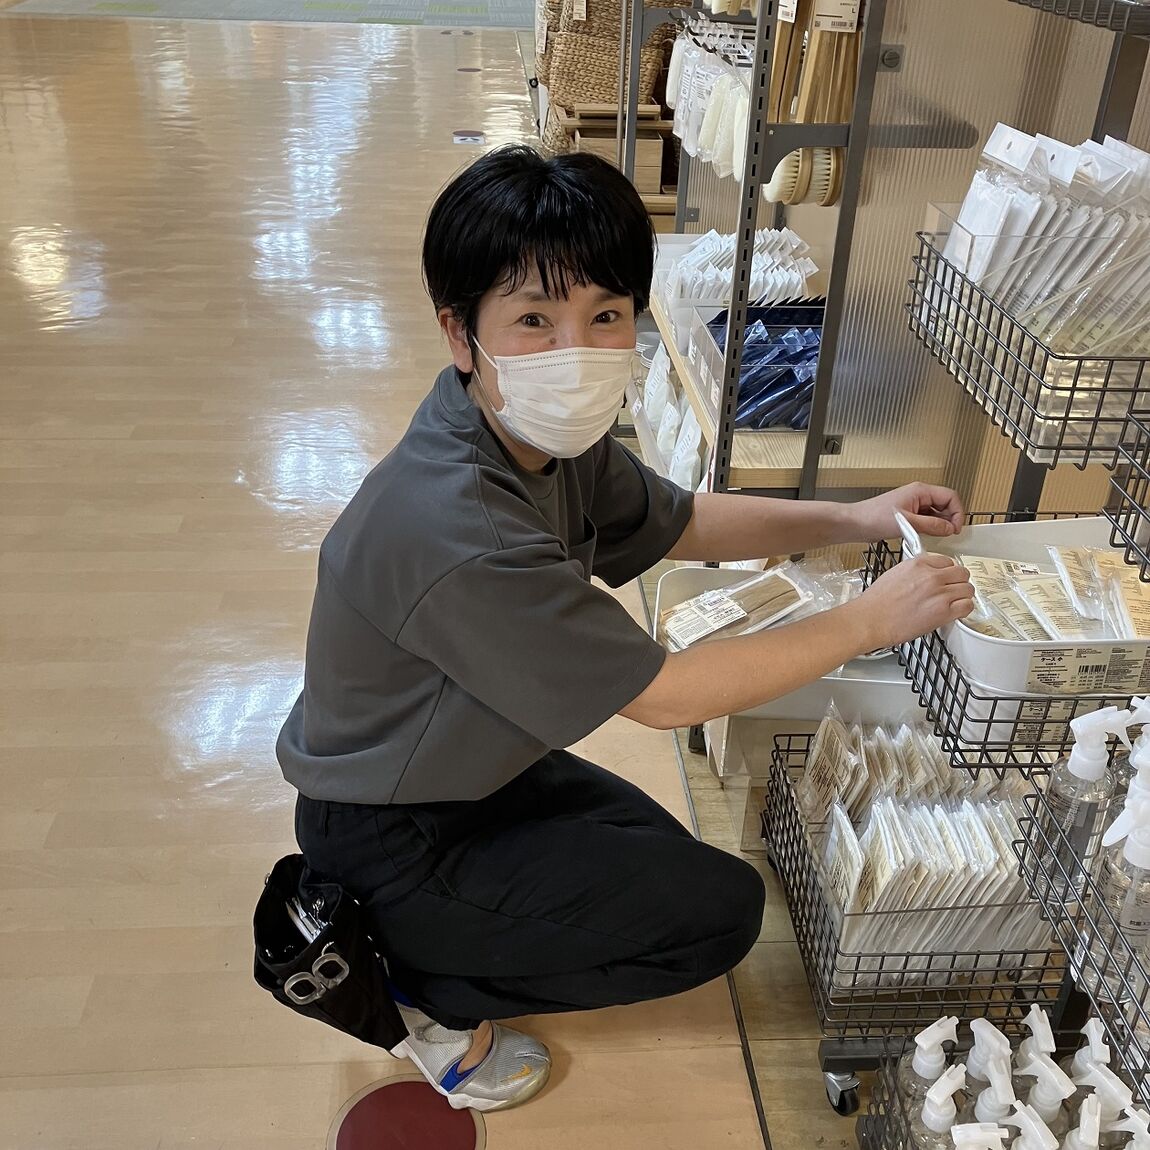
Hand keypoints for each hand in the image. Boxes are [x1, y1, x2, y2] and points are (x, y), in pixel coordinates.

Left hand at [854, 483, 964, 543]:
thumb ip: (931, 525)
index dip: (957, 512)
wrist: (855, 523)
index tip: (956, 528)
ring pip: (936, 513)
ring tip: (938, 537)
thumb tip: (949, 528)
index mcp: (920, 491)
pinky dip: (930, 528)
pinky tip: (927, 537)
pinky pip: (926, 519)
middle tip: (949, 535)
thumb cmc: (874, 518)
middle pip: (945, 504)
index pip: (950, 496)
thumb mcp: (907, 523)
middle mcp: (918, 495)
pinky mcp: (908, 514)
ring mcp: (913, 504)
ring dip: (940, 524)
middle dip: (950, 519)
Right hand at [855, 554, 973, 649]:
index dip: (947, 571)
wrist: (871, 620)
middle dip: (958, 582)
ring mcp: (939, 593)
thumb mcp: (895, 573)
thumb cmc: (877, 602)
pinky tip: (954, 612)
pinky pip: (967, 605)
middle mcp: (932, 576)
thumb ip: (916, 571)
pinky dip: (964, 609)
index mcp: (919, 563)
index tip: (945, 578)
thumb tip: (928, 574)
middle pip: (962, 573)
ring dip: (962, 596)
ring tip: (953, 602)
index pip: (947, 561)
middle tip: (952, 590)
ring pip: (968, 589)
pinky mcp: (943, 612)